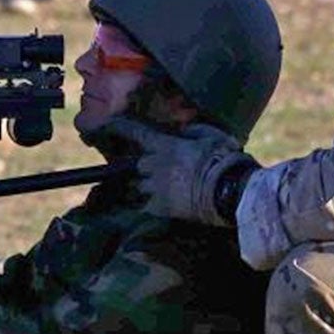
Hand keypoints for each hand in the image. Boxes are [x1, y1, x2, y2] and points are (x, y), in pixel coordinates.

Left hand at [95, 118, 253, 225]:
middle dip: (139, 167)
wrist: (231, 192)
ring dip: (144, 186)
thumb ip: (192, 130)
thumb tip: (182, 131)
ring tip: (162, 189)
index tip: (102, 125)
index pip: (132, 131)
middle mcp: (153, 165)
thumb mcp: (211, 135)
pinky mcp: (158, 208)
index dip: (115, 127)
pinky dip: (149, 204)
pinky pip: (145, 205)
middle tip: (153, 170)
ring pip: (137, 186)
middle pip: (134, 165)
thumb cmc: (224, 160)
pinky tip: (161, 205)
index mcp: (164, 145)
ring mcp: (153, 188)